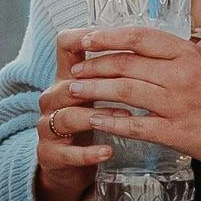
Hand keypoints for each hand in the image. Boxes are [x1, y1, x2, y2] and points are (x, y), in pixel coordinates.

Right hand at [26, 30, 125, 200]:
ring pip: (67, 116)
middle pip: (69, 83)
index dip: (82, 37)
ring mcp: (48, 126)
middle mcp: (53, 97)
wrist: (69, 162)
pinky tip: (108, 151)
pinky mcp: (50, 154)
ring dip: (97, 116)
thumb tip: (152, 44)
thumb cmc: (92, 120)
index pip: (65, 46)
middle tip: (132, 85)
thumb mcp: (101, 92)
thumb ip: (116, 69)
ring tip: (126, 117)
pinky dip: (88, 152)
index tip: (107, 38)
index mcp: (67, 77)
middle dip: (99, 83)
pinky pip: (67, 153)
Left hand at [56, 25, 200, 169]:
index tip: (87, 39)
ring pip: (125, 92)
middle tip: (75, 70)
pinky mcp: (175, 132)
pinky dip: (112, 122)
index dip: (108, 37)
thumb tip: (144, 48)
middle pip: (126, 65)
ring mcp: (177, 104)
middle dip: (94, 67)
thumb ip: (176, 55)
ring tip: (75, 91)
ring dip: (95, 91)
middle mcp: (180, 75)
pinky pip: (136, 126)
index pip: (139, 38)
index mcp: (187, 53)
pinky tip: (96, 120)